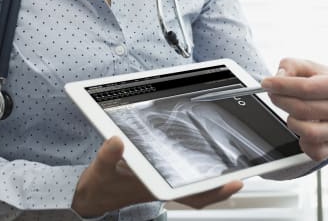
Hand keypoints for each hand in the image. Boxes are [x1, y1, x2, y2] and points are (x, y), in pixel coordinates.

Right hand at [72, 136, 242, 216]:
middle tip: (244, 175)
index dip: (213, 190)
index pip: (189, 193)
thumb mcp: (101, 170)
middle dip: (220, 186)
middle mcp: (161, 185)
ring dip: (211, 181)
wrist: (92, 195)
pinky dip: (195, 175)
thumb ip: (107, 156)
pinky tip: (201, 164)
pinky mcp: (155, 176)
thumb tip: (118, 141)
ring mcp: (160, 182)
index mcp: (153, 186)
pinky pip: (181, 179)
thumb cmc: (99, 186)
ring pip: (192, 186)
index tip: (233, 182)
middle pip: (197, 192)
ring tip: (230, 171)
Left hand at [262, 58, 327, 160]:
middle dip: (280, 100)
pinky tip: (302, 127)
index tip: (266, 83)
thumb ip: (293, 66)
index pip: (306, 88)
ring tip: (290, 113)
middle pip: (302, 109)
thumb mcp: (310, 68)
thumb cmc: (324, 84)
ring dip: (292, 122)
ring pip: (309, 132)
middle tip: (273, 94)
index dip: (281, 85)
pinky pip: (316, 151)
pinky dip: (303, 142)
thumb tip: (280, 76)